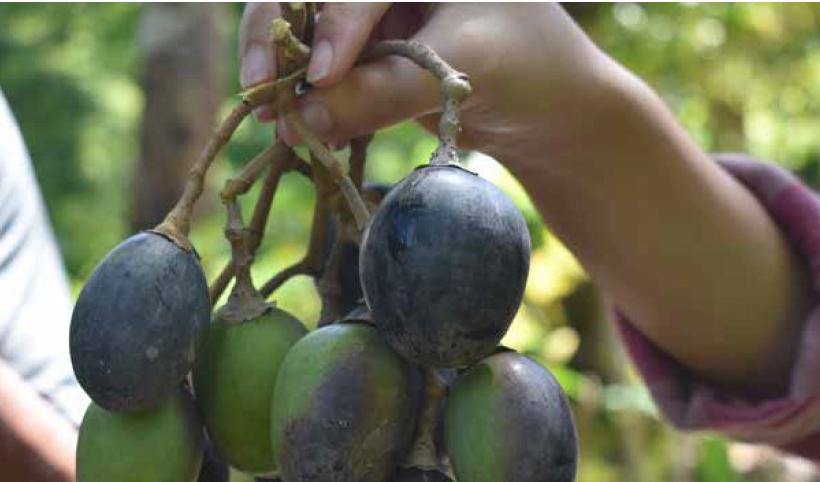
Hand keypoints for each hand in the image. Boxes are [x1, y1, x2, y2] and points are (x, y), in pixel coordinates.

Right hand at [238, 3, 620, 170]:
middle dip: (279, 38)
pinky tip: (298, 129)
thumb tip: (306, 118)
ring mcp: (377, 14)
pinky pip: (325, 72)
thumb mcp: (466, 68)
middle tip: (261, 91)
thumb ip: (386, 92)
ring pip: (307, 33)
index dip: (332, 25)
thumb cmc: (534, 70)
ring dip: (285, 76)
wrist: (558, 115)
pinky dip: (308, 99)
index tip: (317, 79)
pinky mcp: (372, 55)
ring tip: (275, 119)